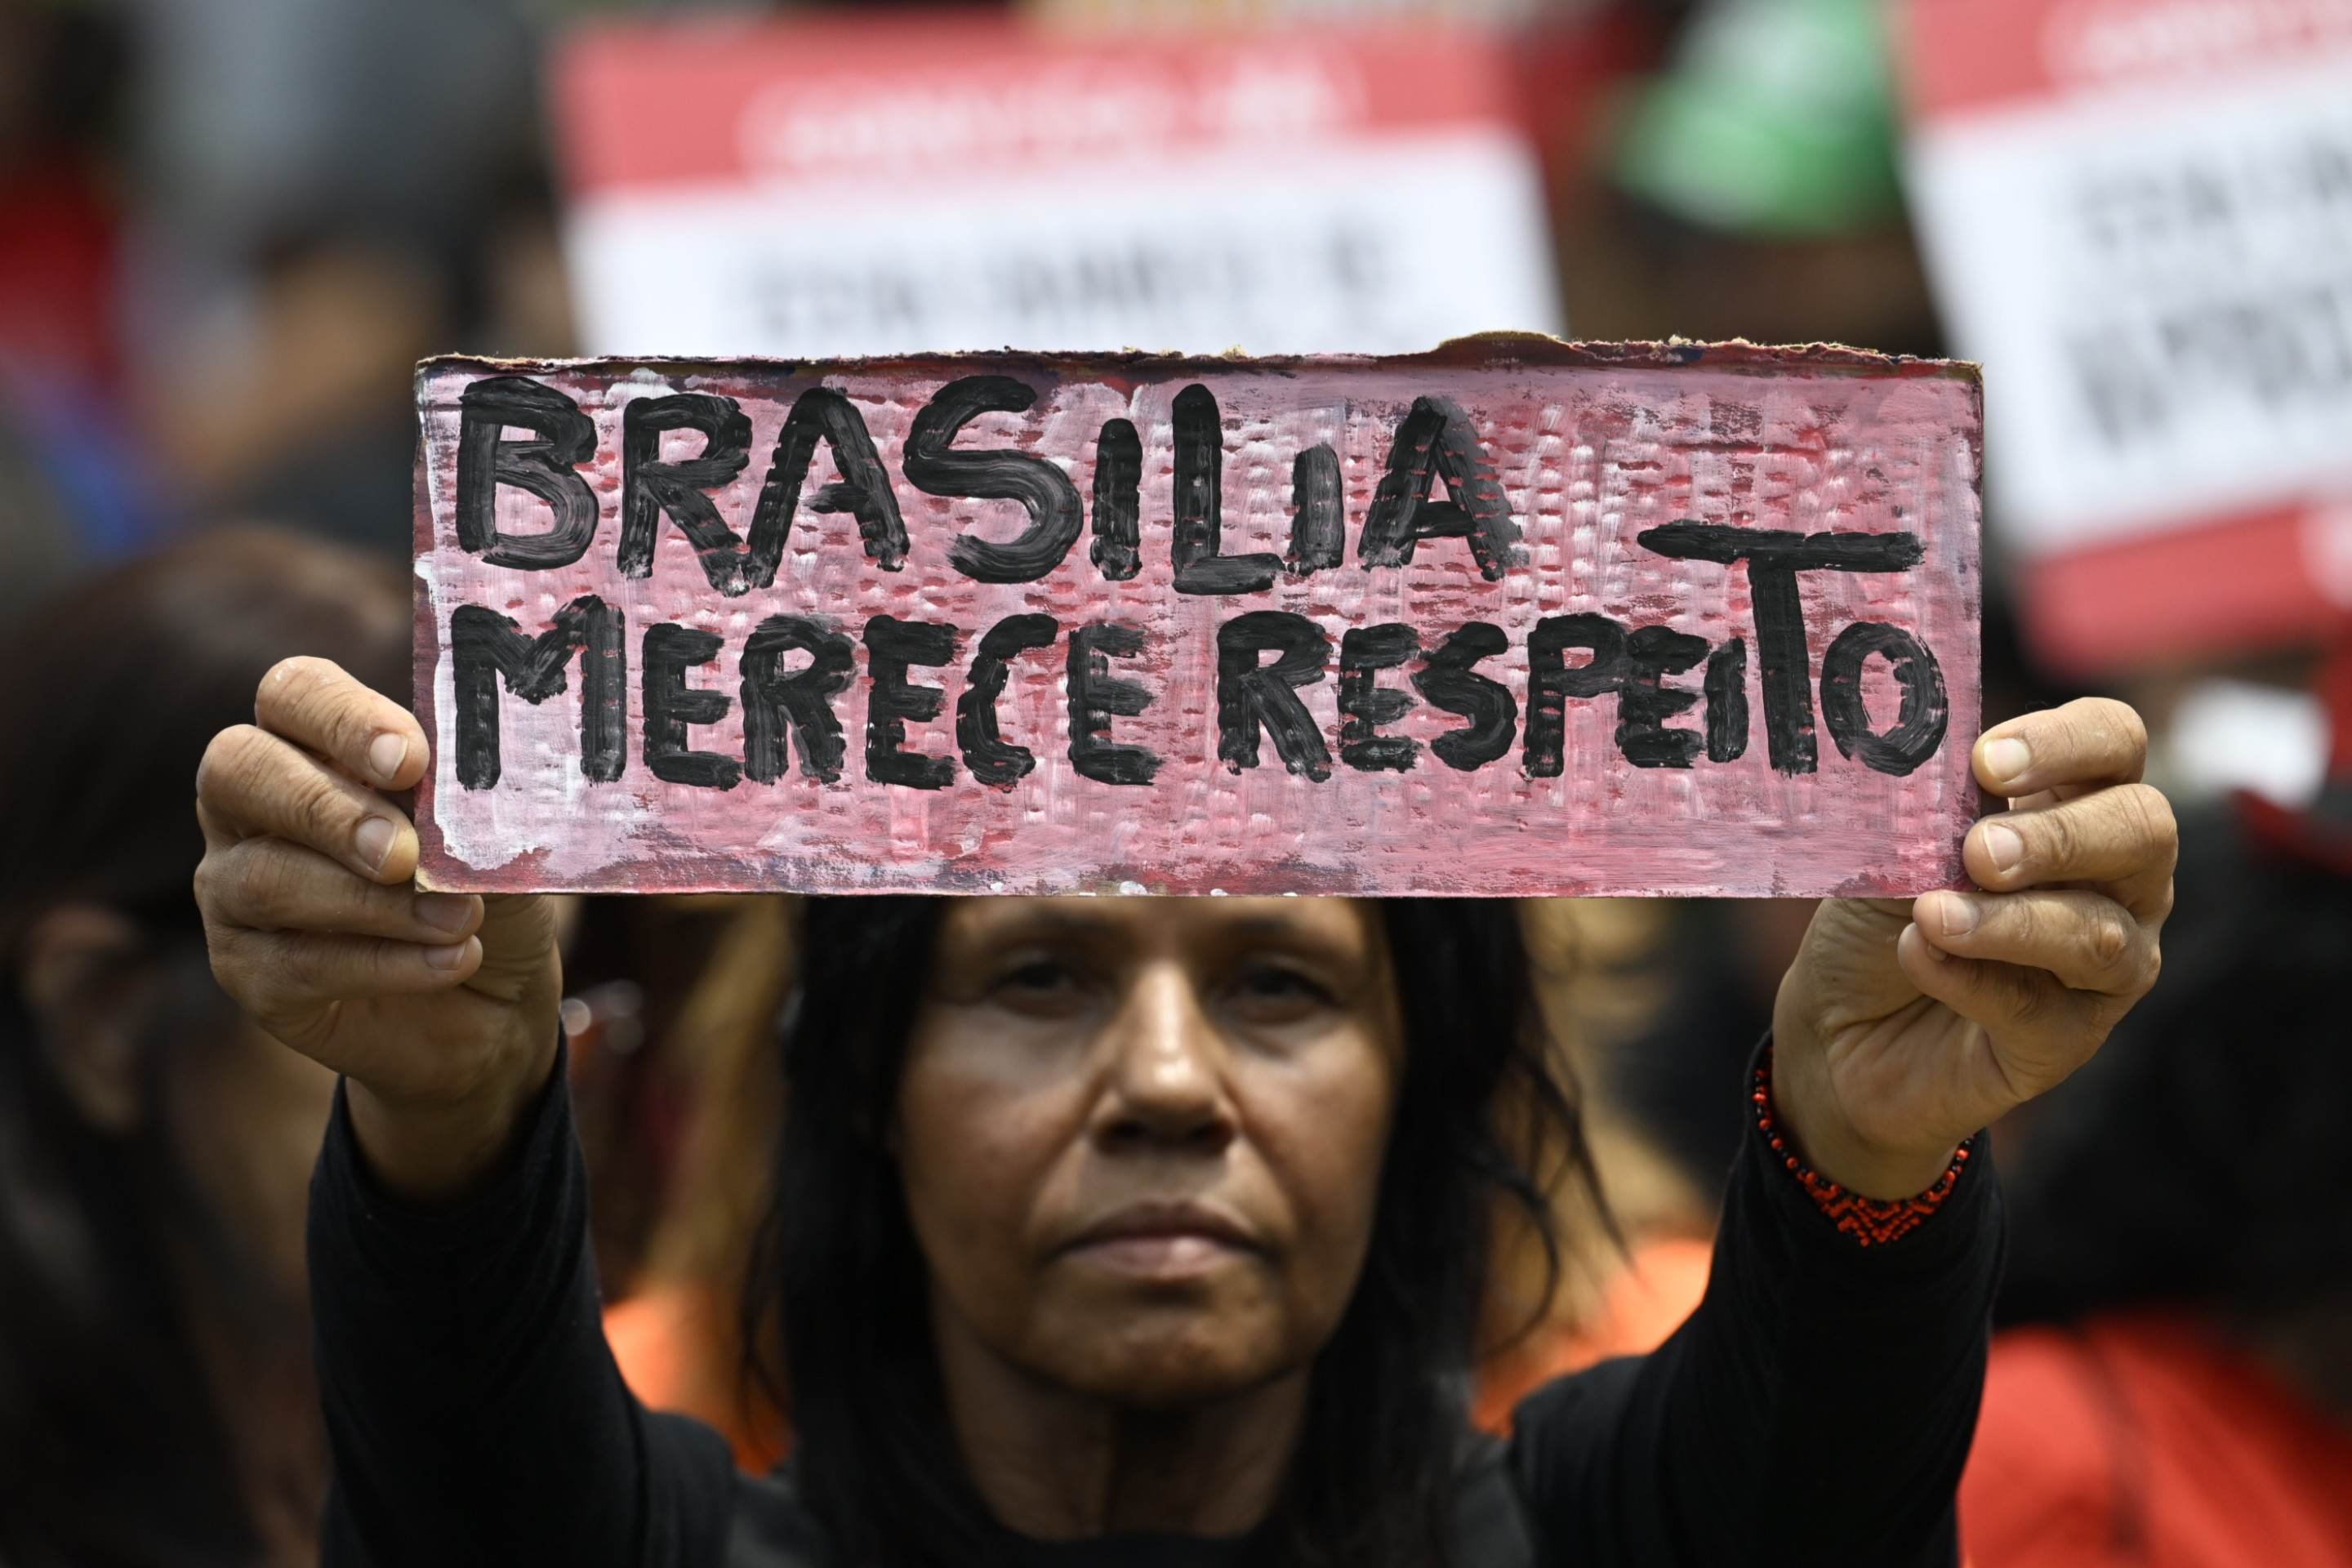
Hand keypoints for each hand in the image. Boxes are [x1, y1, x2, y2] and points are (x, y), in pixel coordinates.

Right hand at [194, 657, 561, 1198]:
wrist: (495, 1006)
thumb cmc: (490, 896)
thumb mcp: (502, 846)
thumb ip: (474, 811)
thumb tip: (464, 795)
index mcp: (313, 745)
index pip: (293, 693)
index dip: (342, 716)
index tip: (413, 759)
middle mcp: (252, 808)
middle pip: (238, 769)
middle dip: (329, 809)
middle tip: (406, 854)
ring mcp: (235, 890)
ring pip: (267, 878)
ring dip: (375, 904)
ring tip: (462, 919)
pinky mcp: (248, 972)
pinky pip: (296, 963)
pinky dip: (385, 962)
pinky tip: (450, 961)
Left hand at [1771, 698, 2174, 1198]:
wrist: (1837, 1026)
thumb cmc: (1877, 916)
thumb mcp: (1887, 850)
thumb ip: (1924, 816)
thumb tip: (1933, 785)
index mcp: (2073, 801)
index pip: (2114, 741)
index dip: (2066, 742)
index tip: (1986, 761)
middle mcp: (2116, 878)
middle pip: (2144, 829)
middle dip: (2059, 836)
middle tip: (1979, 851)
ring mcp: (2106, 963)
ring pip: (2098, 932)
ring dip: (2010, 919)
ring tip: (1931, 915)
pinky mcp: (2067, 1038)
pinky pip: (2039, 1008)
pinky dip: (1971, 979)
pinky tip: (1917, 957)